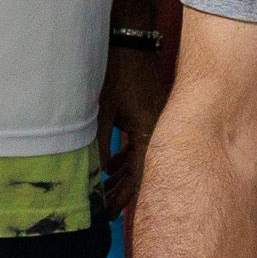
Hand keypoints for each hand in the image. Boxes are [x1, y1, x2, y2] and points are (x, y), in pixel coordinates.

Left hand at [94, 41, 170, 219]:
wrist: (133, 42)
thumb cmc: (119, 72)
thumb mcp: (105, 110)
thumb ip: (102, 143)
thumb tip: (98, 173)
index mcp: (150, 131)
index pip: (138, 176)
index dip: (123, 197)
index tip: (110, 214)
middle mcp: (158, 131)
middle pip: (142, 172)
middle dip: (123, 192)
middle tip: (107, 212)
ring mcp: (156, 124)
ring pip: (141, 159)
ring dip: (123, 176)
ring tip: (106, 194)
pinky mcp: (150, 117)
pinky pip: (140, 144)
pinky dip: (126, 158)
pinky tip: (111, 169)